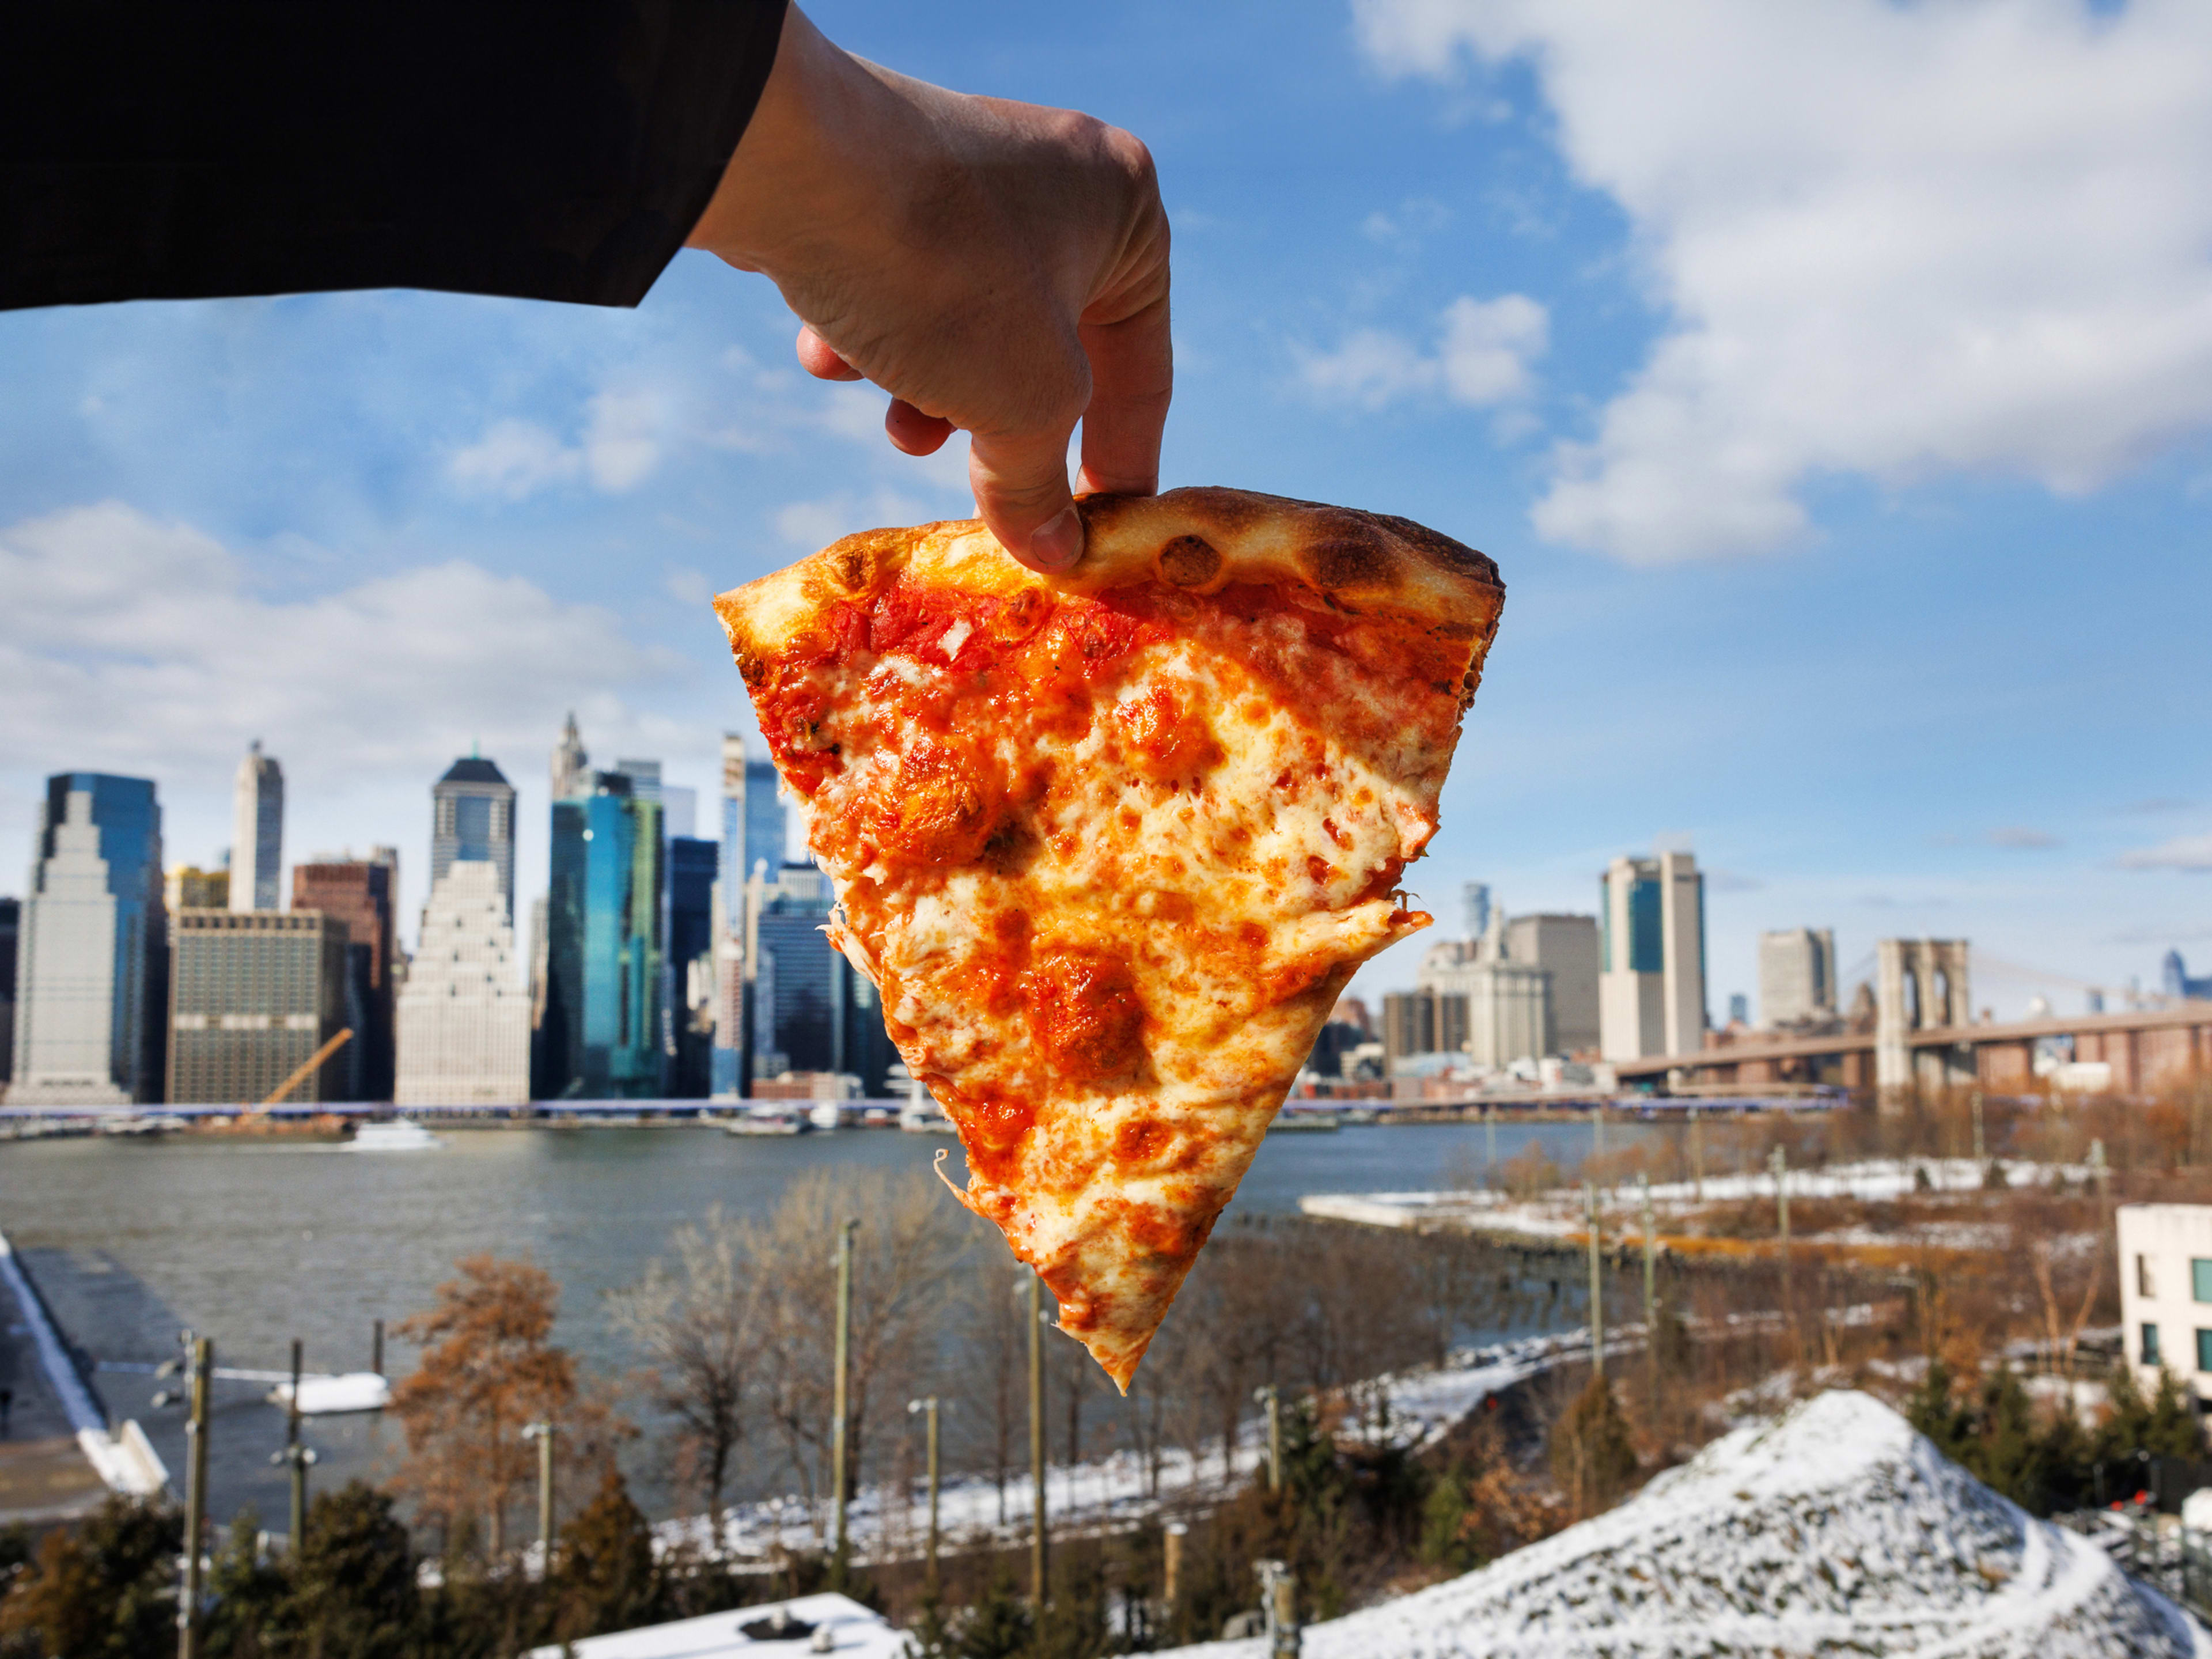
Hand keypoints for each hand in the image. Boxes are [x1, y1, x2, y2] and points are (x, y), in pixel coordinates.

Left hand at [685, 6, 1170, 572]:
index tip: (1100, 537)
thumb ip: (1039, 485)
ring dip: (930, 392)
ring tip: (896, 418)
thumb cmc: (946, 279)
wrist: (785, 166)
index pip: (1142, 370)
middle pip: (1046, 354)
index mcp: (1124, 212)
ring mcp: (960, 177)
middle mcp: (1052, 180)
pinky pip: (898, 287)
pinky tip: (830, 352)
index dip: (1122, 466)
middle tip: (979, 494)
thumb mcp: (1020, 404)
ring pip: (967, 328)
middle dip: (999, 429)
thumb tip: (1052, 552)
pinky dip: (872, 336)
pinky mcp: (877, 184)